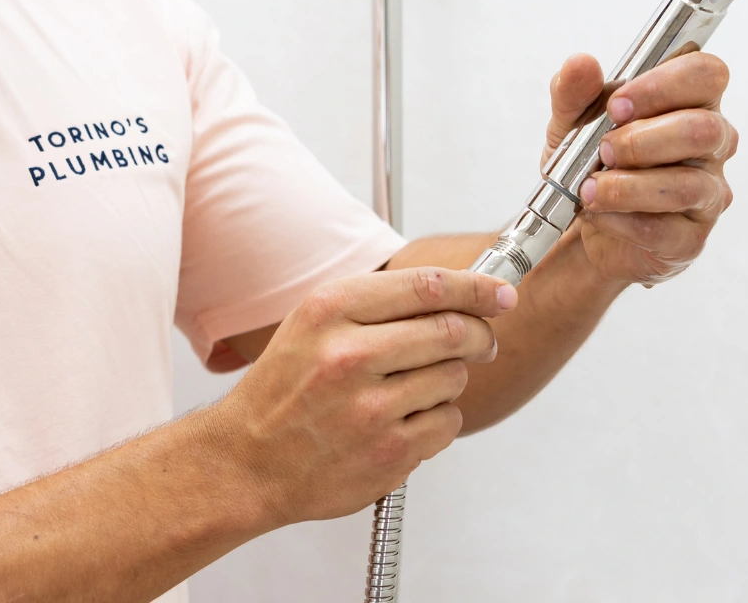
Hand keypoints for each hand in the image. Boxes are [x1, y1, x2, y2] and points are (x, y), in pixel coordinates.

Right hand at [209, 267, 514, 524]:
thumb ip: (377, 305)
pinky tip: (403, 420)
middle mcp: (349, 355)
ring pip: (454, 377)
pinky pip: (447, 423)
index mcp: (329, 312)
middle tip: (482, 340)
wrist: (247, 462)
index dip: (476, 287)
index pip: (426, 286)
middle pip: (452, 330)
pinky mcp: (388, 453)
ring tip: (413, 388)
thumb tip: (455, 294)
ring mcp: (370, 408)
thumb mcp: (311, 326)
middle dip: (480, 334)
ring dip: (450, 379)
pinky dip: (438, 419)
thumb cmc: (281, 392)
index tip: (501, 292)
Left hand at [545, 51, 737, 286]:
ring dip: (627, 186)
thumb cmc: (590, 161)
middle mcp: (711, 145)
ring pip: (688, 184)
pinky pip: (664, 229)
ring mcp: (708, 194)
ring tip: (589, 188)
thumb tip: (581, 63)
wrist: (574, 223)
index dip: (663, 85)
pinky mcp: (691, 238)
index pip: (707, 73)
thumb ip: (573, 91)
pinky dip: (620, 220)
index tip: (617, 105)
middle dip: (642, 140)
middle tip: (603, 149)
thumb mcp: (570, 121)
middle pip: (704, 130)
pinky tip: (598, 214)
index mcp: (690, 101)